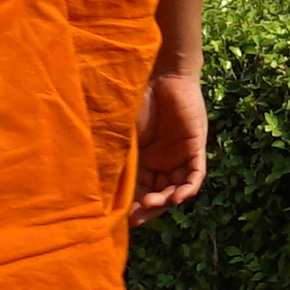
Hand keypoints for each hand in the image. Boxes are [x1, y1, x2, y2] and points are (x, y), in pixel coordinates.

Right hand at [128, 60, 210, 218]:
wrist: (158, 72)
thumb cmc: (133, 98)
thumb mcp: (122, 134)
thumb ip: (115, 155)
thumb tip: (94, 182)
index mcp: (143, 160)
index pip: (140, 191)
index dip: (133, 206)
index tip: (122, 218)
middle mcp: (162, 162)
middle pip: (159, 194)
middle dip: (149, 207)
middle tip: (137, 216)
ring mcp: (179, 155)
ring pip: (176, 188)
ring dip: (166, 200)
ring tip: (154, 204)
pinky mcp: (195, 146)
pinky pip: (195, 174)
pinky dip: (187, 187)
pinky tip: (177, 197)